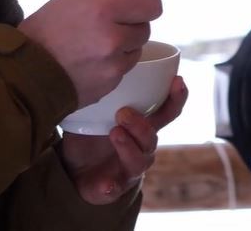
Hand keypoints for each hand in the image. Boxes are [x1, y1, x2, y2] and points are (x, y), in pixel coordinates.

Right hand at [18, 0, 162, 105]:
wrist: (23, 71)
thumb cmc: (46, 28)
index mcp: (104, 9)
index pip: (153, 5)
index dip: (146, 3)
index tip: (134, 6)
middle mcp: (113, 38)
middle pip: (146, 28)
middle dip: (131, 25)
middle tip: (105, 26)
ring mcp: (113, 64)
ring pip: (137, 49)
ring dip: (125, 45)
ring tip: (95, 45)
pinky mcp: (110, 84)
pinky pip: (125, 68)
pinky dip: (115, 63)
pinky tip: (91, 61)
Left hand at [59, 75, 187, 204]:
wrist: (73, 171)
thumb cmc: (90, 135)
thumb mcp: (95, 110)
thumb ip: (102, 91)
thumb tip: (97, 62)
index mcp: (144, 126)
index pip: (168, 112)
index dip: (176, 98)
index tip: (177, 80)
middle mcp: (142, 147)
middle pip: (153, 136)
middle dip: (143, 125)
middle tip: (123, 112)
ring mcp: (130, 168)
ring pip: (140, 160)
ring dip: (129, 146)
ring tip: (114, 133)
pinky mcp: (114, 188)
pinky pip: (116, 187)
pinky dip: (112, 185)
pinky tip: (107, 183)